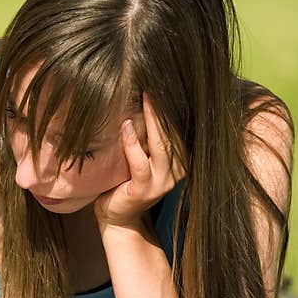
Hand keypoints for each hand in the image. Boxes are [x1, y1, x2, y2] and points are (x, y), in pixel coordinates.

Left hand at [93, 93, 184, 230]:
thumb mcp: (141, 155)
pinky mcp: (145, 189)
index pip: (180, 127)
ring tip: (146, 96)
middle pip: (174, 132)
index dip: (174, 105)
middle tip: (156, 80)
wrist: (116, 217)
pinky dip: (133, 143)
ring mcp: (162, 181)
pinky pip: (140, 162)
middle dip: (166, 106)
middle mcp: (176, 171)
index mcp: (179, 160)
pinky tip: (126, 126)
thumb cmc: (125, 181)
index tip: (166, 80)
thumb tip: (144, 99)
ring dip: (153, 119)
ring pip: (162, 145)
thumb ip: (148, 137)